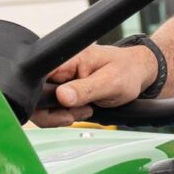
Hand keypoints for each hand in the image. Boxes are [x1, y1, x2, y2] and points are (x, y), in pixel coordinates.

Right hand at [29, 41, 159, 128]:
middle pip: (36, 94)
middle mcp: (61, 67)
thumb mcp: (110, 82)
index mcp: (69, 58)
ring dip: (60, 115)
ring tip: (85, 110)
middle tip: (75, 114)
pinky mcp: (64, 89)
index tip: (63, 107)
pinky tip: (82, 110)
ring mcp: (61, 79)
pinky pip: (53, 107)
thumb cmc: (127, 72)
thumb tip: (62, 97)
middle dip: (52, 112)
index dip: (41, 96)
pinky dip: (65, 114)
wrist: (137, 74)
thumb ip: (85, 90)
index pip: (39, 77)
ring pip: (43, 104)